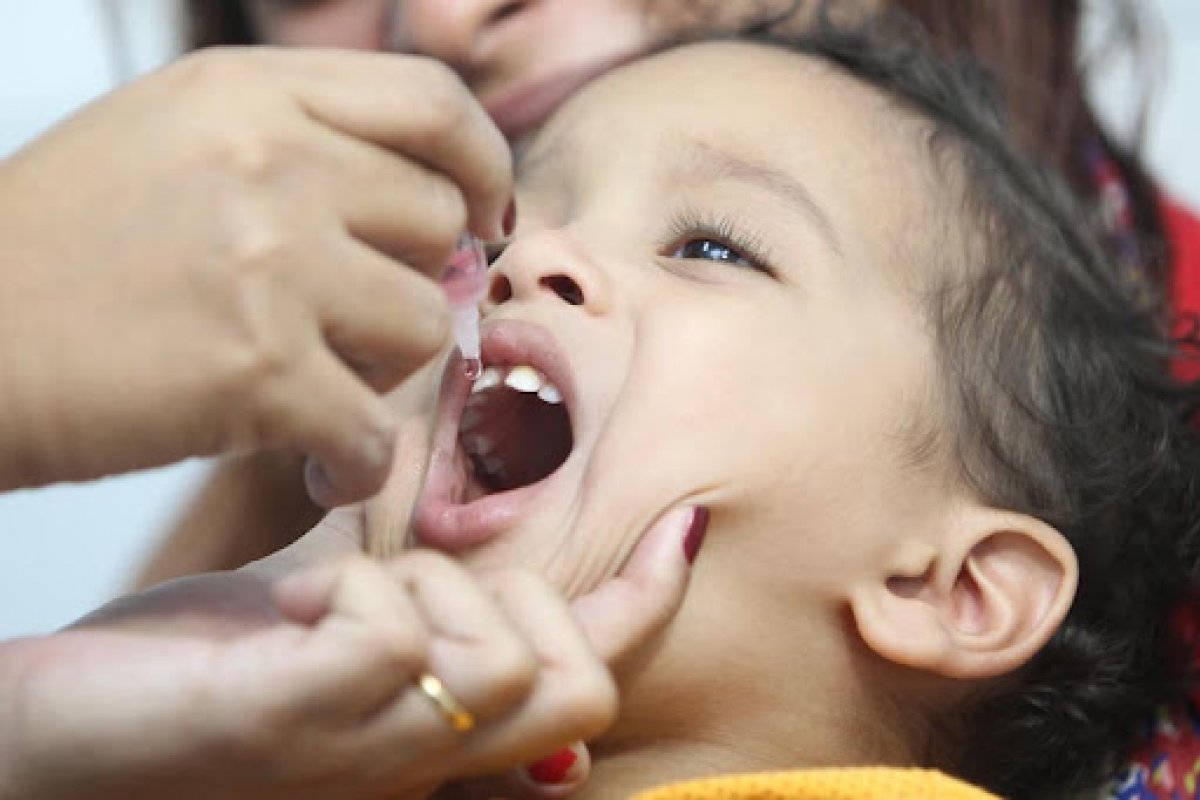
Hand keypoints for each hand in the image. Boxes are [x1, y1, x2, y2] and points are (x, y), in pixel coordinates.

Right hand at [0, 47, 510, 502]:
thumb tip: (435, 209)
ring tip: (311, 395)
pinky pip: (375, 430)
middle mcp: (272, 159)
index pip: (434, 104)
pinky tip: (313, 468)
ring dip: (381, 376)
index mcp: (251, 91)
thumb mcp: (174, 141)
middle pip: (438, 225)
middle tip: (346, 331)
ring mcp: (270, 259)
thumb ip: (302, 149)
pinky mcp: (259, 367)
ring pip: (423, 325)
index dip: (483, 166)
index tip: (485, 217)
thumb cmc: (55, 254)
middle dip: (407, 286)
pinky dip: (354, 465)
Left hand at [0, 507, 697, 799]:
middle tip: (416, 575)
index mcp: (434, 722)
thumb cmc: (189, 677)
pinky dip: (346, 590)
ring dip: (423, 586)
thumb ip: (396, 586)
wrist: (53, 740)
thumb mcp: (319, 619)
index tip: (683, 526)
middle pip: (579, 689)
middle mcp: (418, 758)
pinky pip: (392, 644)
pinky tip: (282, 610)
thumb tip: (457, 517)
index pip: (581, 674)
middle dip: (523, 599)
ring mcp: (359, 753)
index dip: (646, 601)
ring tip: (331, 592)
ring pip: (501, 665)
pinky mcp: (288, 730)